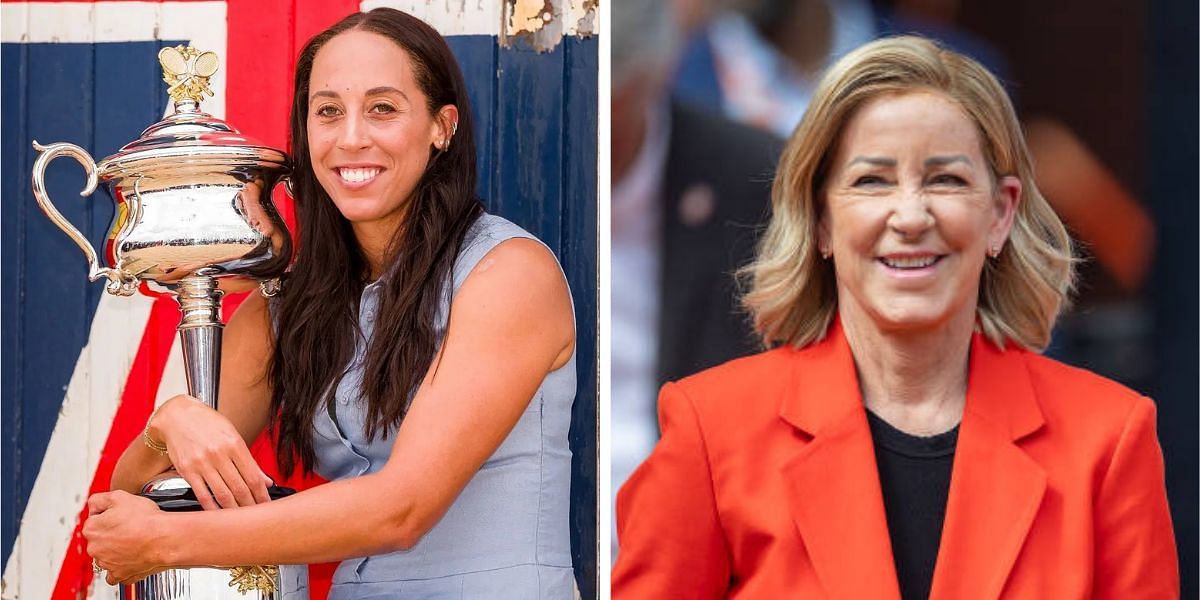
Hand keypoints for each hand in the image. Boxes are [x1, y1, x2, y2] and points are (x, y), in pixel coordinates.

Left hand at [84, 491, 168, 584]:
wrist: (164, 539)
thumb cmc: (146, 520)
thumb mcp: (119, 497)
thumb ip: (98, 500)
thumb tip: (93, 506)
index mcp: (92, 528)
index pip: (94, 520)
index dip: (108, 515)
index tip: (119, 515)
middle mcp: (95, 548)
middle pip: (99, 539)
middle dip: (111, 534)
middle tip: (128, 527)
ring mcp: (106, 563)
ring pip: (106, 555)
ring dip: (116, 550)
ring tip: (134, 541)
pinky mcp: (119, 574)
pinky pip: (115, 573)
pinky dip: (121, 568)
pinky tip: (131, 559)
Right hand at [152, 394, 272, 509]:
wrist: (177, 416)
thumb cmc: (208, 424)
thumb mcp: (232, 435)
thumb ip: (249, 460)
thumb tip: (265, 481)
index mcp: (234, 444)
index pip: (253, 476)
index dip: (262, 495)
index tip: (267, 505)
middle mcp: (219, 454)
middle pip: (240, 487)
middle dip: (251, 505)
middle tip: (257, 516)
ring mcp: (202, 463)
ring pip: (223, 494)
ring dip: (234, 510)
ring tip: (241, 519)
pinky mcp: (187, 471)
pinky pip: (202, 494)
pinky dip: (212, 508)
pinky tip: (219, 516)